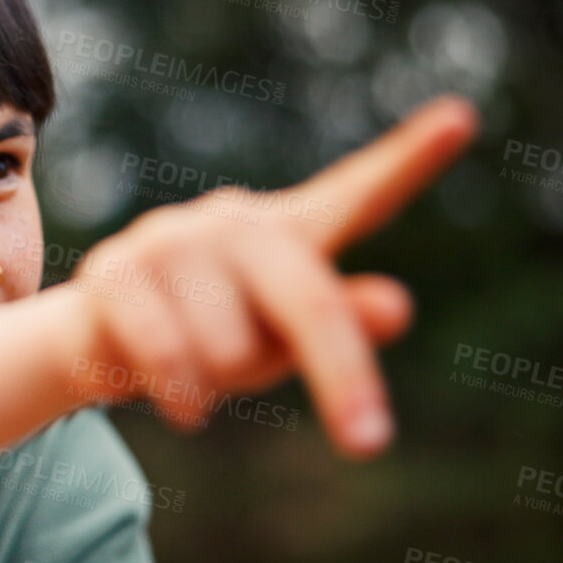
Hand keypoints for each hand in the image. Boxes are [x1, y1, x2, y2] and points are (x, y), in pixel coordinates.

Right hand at [56, 95, 478, 457]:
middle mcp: (233, 221)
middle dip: (344, 379)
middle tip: (368, 443)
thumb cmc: (215, 338)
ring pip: (229, 345)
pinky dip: (183, 397)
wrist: (100, 344)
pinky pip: (167, 352)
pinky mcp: (114, 270)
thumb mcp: (285, 340)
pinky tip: (183, 408)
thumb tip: (395, 304)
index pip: (359, 194)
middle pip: (311, 301)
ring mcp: (169, 238)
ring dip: (222, 386)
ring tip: (199, 379)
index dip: (411, 158)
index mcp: (289, 233)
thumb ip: (341, 324)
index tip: (462, 119)